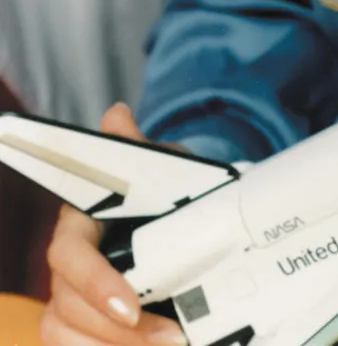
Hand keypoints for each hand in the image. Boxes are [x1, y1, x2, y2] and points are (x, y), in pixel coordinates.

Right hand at [43, 103, 186, 345]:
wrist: (173, 217)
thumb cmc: (160, 191)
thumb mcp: (157, 168)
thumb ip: (135, 150)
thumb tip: (116, 115)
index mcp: (78, 224)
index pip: (70, 257)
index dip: (95, 283)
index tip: (131, 307)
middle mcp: (67, 266)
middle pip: (69, 308)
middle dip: (118, 332)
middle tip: (171, 337)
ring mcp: (69, 300)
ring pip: (65, 336)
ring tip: (168, 345)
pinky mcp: (82, 327)